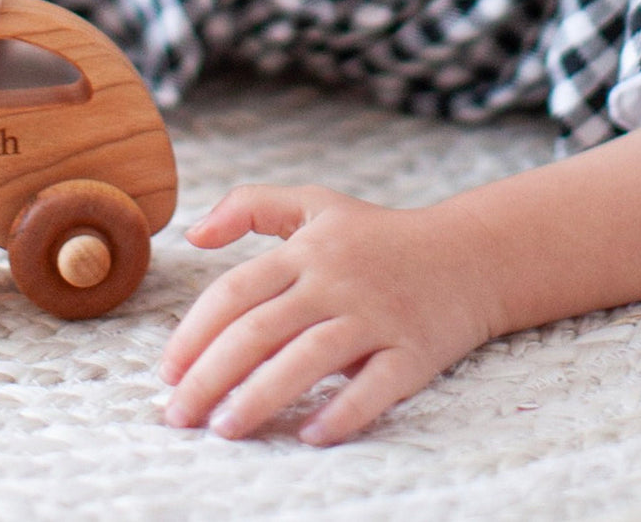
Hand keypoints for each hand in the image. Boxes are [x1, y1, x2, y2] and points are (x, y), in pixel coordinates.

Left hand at [159, 186, 502, 445]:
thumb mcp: (315, 205)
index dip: (194, 334)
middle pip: (259, 331)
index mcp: (306, 251)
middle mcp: (337, 282)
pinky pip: (376, 386)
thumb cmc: (381, 235)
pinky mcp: (414, 351)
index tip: (167, 373)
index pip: (234, 293)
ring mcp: (377, 317)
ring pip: (309, 360)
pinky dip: (344, 412)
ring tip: (224, 429)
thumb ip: (250, 206)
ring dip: (260, 398)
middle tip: (179, 415)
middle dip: (210, 377)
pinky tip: (309, 436)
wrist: (472, 255)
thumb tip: (193, 234)